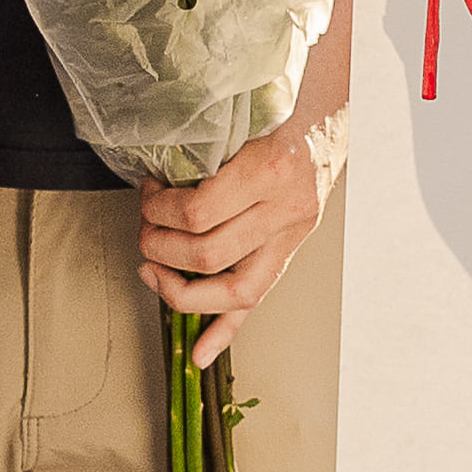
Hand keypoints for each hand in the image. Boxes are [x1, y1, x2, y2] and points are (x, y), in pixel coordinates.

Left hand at [141, 108, 343, 362]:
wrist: (326, 126)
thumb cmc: (278, 117)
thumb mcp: (241, 121)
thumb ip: (203, 151)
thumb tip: (150, 180)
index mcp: (270, 170)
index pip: (198, 212)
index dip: (158, 210)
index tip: (147, 196)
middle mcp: (285, 210)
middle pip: (207, 254)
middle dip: (160, 246)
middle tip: (145, 229)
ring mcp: (290, 238)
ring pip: (232, 291)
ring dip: (179, 289)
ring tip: (152, 270)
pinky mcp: (288, 254)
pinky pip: (255, 302)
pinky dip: (224, 332)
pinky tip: (201, 354)